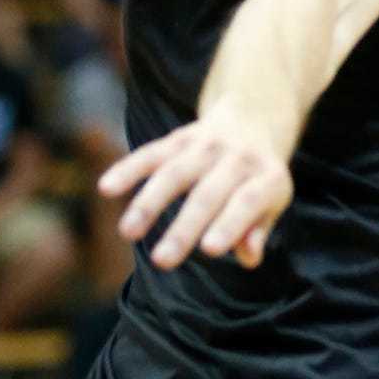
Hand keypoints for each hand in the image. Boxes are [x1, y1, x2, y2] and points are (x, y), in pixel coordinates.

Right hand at [100, 104, 292, 270]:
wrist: (253, 118)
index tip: (209, 250)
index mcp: (268, 176)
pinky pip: (151, 153)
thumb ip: (258, 229)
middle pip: (208, 194)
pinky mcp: (180, 138)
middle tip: (161, 261)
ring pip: (175, 173)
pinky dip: (128, 168)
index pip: (248, 201)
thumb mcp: (272, 200)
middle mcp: (238, 157)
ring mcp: (207, 145)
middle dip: (184, 228)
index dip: (230, 224)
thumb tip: (250, 257)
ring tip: (128, 232)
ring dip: (150, 202)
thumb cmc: (258, 178)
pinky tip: (106, 188)